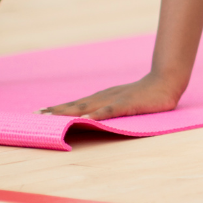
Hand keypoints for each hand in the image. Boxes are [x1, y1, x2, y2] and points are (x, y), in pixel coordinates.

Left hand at [40, 75, 182, 119]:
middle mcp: (104, 98)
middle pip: (76, 105)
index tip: (38, 113)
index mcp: (102, 98)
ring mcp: (115, 100)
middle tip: (36, 116)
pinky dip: (97, 115)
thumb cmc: (144, 96)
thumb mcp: (122, 102)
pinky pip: (110, 111)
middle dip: (56, 111)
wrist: (166, 82)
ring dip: (68, 112)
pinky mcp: (128, 104)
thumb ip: (107, 110)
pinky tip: (86, 120)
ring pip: (87, 107)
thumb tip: (89, 119)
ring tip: (52, 118)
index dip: (57, 109)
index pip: (75, 104)